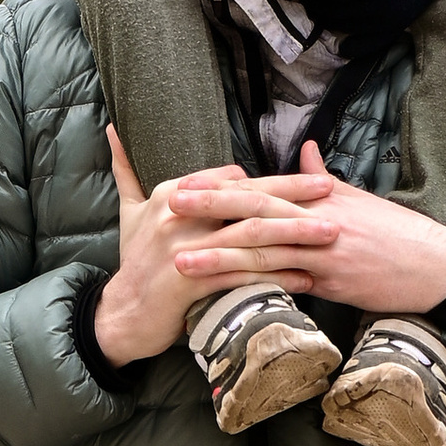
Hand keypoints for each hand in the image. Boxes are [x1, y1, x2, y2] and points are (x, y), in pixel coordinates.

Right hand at [90, 126, 326, 365]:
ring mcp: (186, 248)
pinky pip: (245, 274)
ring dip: (296, 233)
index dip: (271, 179)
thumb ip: (127, 170)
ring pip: (251, 234)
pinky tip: (307, 278)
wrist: (122, 316)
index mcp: (172, 193)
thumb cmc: (134, 262)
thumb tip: (115, 129)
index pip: (232, 179)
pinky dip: (279, 275)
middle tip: (330, 189)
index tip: (305, 178)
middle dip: (293, 193)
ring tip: (330, 233)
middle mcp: (179, 215)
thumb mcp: (130, 211)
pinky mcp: (193, 282)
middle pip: (247, 199)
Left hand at [168, 140, 445, 317]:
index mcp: (320, 196)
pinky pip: (287, 284)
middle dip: (210, 209)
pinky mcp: (335, 282)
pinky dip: (254, 288)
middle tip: (166, 207)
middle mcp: (319, 218)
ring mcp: (326, 251)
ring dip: (219, 256)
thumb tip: (305, 151)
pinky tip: (225, 295)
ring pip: (264, 250)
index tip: (183, 185)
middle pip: (255, 211)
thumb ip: (325, 178)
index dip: (221, 187)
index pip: (262, 188)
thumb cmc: (398, 234)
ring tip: (180, 261)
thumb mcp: (360, 200)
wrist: (438, 264)